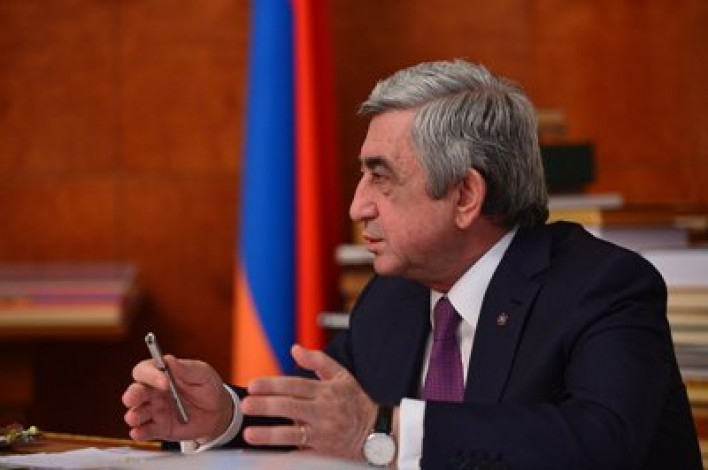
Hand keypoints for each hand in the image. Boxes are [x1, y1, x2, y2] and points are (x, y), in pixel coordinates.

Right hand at [122, 356, 232, 442]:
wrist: (217, 411)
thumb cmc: (208, 387)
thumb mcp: (202, 373)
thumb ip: (186, 368)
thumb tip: (169, 360)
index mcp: (161, 375)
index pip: (144, 371)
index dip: (150, 374)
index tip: (165, 380)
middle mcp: (153, 393)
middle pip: (134, 392)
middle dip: (133, 395)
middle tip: (136, 398)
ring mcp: (154, 411)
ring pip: (134, 413)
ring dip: (134, 415)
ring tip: (137, 417)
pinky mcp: (158, 428)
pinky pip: (143, 432)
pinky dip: (139, 432)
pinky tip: (140, 432)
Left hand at [240, 344, 377, 459]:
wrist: (378, 433)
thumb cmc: (356, 402)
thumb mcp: (342, 376)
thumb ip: (318, 361)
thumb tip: (294, 348)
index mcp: (326, 391)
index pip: (295, 385)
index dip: (273, 385)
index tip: (253, 385)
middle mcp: (324, 411)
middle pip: (291, 407)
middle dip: (266, 406)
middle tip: (245, 405)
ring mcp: (324, 433)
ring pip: (293, 433)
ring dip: (269, 434)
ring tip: (249, 433)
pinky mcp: (324, 452)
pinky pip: (301, 453)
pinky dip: (284, 455)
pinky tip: (267, 456)